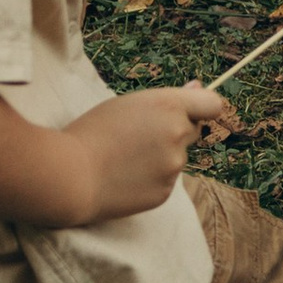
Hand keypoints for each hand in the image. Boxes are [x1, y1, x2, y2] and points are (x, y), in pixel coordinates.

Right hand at [65, 81, 231, 216]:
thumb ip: (166, 99)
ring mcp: (173, 166)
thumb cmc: (92, 133)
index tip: (191, 112)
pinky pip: (164, 181)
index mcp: (169, 106)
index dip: (202, 108)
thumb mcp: (126, 104)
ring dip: (160, 158)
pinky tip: (124, 178)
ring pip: (176, 158)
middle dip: (175, 133)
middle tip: (139, 138)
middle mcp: (178, 135)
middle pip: (192, 131)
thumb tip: (197, 89)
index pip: (212, 105)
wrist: (70, 176)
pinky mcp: (165, 192)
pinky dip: (150, 179)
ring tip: (124, 160)